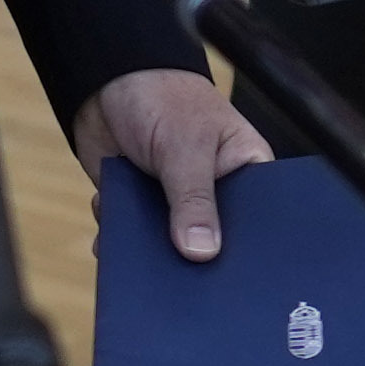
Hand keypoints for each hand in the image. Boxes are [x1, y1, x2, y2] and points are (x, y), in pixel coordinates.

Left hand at [88, 66, 276, 260]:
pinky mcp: (143, 208)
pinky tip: (110, 241)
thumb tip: (201, 252)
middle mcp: (217, 192)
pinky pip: (137, 239)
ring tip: (141, 269)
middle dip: (195, 258)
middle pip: (215, 240)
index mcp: (247, 170)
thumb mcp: (184, 147)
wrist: (106, 83)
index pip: (257, 220)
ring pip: (172, 245)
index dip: (246, 247)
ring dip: (153, 255)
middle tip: (182, 282)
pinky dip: (123, 241)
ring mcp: (178, 202)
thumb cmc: (162, 97)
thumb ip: (194, 198)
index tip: (233, 275)